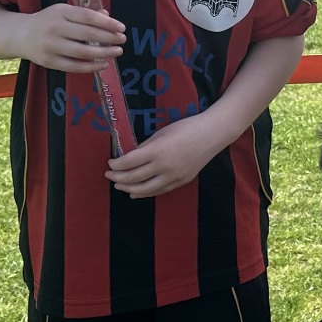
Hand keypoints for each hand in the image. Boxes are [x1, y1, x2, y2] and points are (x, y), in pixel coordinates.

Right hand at [20, 3, 125, 72]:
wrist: (20, 35)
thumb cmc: (47, 21)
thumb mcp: (63, 12)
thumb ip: (84, 14)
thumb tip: (107, 16)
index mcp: (60, 12)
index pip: (88, 17)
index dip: (107, 23)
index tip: (121, 28)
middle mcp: (54, 28)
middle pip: (87, 34)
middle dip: (109, 38)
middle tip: (122, 40)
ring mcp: (50, 46)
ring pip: (82, 52)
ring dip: (104, 53)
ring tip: (117, 51)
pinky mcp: (49, 62)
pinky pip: (74, 67)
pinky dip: (91, 67)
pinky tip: (104, 64)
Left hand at [105, 111, 222, 196]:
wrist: (212, 135)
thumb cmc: (186, 128)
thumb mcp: (161, 134)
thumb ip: (145, 147)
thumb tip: (129, 159)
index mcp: (158, 151)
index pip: (129, 162)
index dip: (116, 165)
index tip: (110, 164)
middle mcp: (165, 166)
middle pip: (134, 178)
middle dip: (118, 178)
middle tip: (109, 175)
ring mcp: (174, 177)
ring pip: (145, 190)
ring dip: (129, 189)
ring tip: (119, 186)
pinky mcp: (181, 182)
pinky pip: (159, 191)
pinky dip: (145, 193)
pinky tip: (136, 193)